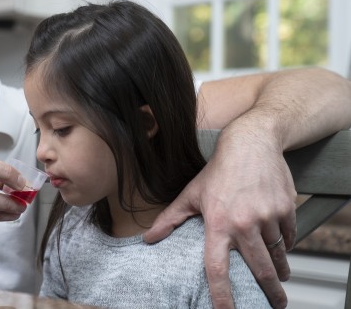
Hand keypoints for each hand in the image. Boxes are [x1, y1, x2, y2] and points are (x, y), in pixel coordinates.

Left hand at [143, 133, 295, 308]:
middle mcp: (244, 223)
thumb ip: (170, 220)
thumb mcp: (190, 194)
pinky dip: (287, 244)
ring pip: (278, 254)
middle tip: (276, 304)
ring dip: (280, 269)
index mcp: (218, 223)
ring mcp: (268, 216)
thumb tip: (146, 239)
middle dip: (270, 291)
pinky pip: (289, 236)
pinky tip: (282, 246)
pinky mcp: (286, 208)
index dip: (221, 294)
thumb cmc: (218, 171)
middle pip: (260, 269)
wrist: (251, 144)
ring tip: (281, 278)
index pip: (217, 267)